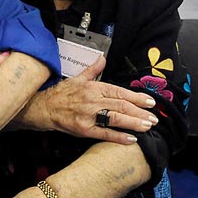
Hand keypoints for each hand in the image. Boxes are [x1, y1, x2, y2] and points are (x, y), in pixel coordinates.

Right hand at [17, 57, 157, 143]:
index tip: (149, 101)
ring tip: (147, 126)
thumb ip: (92, 69)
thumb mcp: (77, 78)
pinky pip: (104, 134)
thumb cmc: (61, 93)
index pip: (119, 91)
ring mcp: (88, 115)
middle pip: (121, 105)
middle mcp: (92, 100)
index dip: (136, 97)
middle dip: (140, 111)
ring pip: (115, 118)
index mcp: (92, 87)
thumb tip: (102, 58)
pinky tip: (131, 139)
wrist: (43, 108)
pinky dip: (118, 137)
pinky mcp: (83, 129)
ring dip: (133, 123)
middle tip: (154, 117)